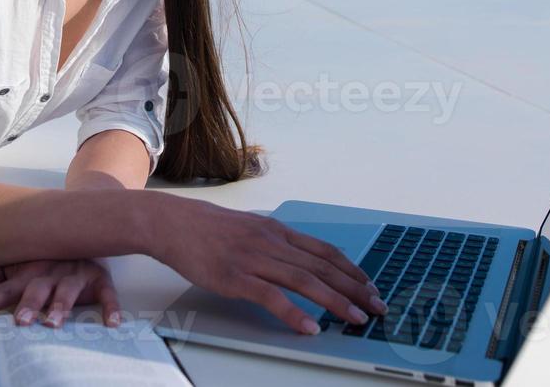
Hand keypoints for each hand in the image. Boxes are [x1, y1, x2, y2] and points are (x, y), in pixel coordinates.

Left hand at [0, 258, 121, 327]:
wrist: (81, 223)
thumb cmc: (41, 254)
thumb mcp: (12, 264)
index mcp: (25, 270)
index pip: (1, 287)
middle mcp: (48, 271)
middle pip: (36, 288)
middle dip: (28, 304)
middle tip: (20, 321)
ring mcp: (74, 273)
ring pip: (68, 290)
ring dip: (61, 305)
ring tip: (53, 322)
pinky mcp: (98, 277)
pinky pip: (106, 292)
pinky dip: (110, 307)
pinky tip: (111, 322)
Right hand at [147, 194, 386, 334]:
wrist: (173, 224)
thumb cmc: (209, 229)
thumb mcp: (250, 228)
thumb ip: (275, 243)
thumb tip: (300, 261)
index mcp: (276, 230)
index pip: (324, 250)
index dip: (351, 269)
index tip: (370, 285)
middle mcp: (271, 242)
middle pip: (322, 267)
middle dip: (354, 289)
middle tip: (376, 307)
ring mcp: (254, 259)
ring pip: (304, 281)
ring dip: (335, 302)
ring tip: (355, 319)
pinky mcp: (236, 277)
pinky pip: (272, 298)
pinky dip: (294, 314)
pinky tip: (310, 327)